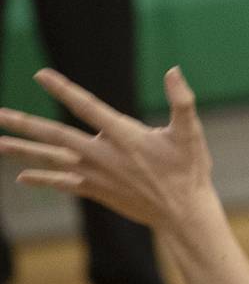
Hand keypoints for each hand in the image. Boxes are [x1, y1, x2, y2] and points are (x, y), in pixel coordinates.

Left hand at [0, 68, 217, 232]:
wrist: (182, 213)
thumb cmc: (189, 170)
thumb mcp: (191, 132)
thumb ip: (182, 101)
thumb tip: (174, 70)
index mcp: (125, 136)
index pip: (86, 106)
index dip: (63, 89)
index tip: (40, 75)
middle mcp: (103, 155)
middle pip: (55, 136)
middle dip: (24, 124)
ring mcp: (96, 175)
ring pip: (52, 160)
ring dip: (22, 151)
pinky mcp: (96, 190)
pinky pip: (62, 183)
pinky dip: (42, 179)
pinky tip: (22, 177)